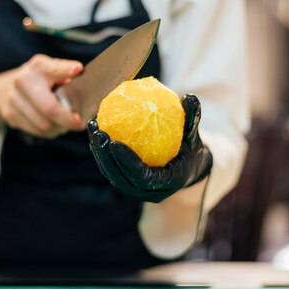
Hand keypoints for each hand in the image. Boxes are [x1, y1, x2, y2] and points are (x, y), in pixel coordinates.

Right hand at [0, 54, 85, 137]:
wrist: (4, 89)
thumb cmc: (37, 81)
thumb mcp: (51, 71)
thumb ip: (67, 78)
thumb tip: (89, 90)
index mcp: (39, 67)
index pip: (54, 68)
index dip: (66, 69)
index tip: (78, 69)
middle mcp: (23, 80)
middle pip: (50, 108)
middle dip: (69, 120)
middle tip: (80, 123)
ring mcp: (14, 98)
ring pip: (44, 125)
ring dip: (59, 128)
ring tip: (64, 123)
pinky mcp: (10, 115)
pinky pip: (37, 131)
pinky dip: (49, 131)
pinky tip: (52, 124)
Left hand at [88, 94, 212, 202]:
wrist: (187, 171)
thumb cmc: (191, 150)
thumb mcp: (195, 137)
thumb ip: (193, 120)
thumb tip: (190, 97)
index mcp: (167, 183)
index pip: (143, 177)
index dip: (127, 162)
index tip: (115, 142)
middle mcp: (149, 192)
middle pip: (122, 178)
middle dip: (106, 157)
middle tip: (98, 133)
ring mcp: (136, 190)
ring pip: (112, 174)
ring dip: (99, 153)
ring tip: (93, 128)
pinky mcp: (127, 183)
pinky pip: (111, 168)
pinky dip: (102, 151)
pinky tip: (96, 128)